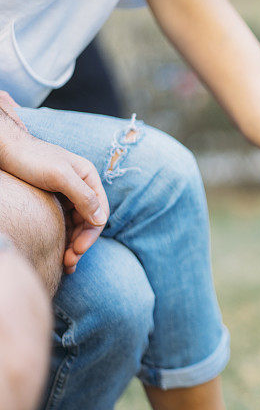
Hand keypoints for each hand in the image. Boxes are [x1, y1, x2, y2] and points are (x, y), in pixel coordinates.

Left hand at [0, 92, 108, 273]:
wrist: (3, 147)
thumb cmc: (30, 158)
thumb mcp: (59, 176)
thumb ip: (83, 196)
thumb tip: (100, 219)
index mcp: (88, 178)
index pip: (99, 212)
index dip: (91, 234)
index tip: (78, 251)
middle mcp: (81, 186)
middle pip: (89, 221)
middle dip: (81, 243)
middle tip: (69, 262)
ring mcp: (67, 193)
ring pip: (77, 223)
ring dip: (73, 243)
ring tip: (64, 262)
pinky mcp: (53, 199)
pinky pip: (64, 221)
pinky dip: (63, 235)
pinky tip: (57, 248)